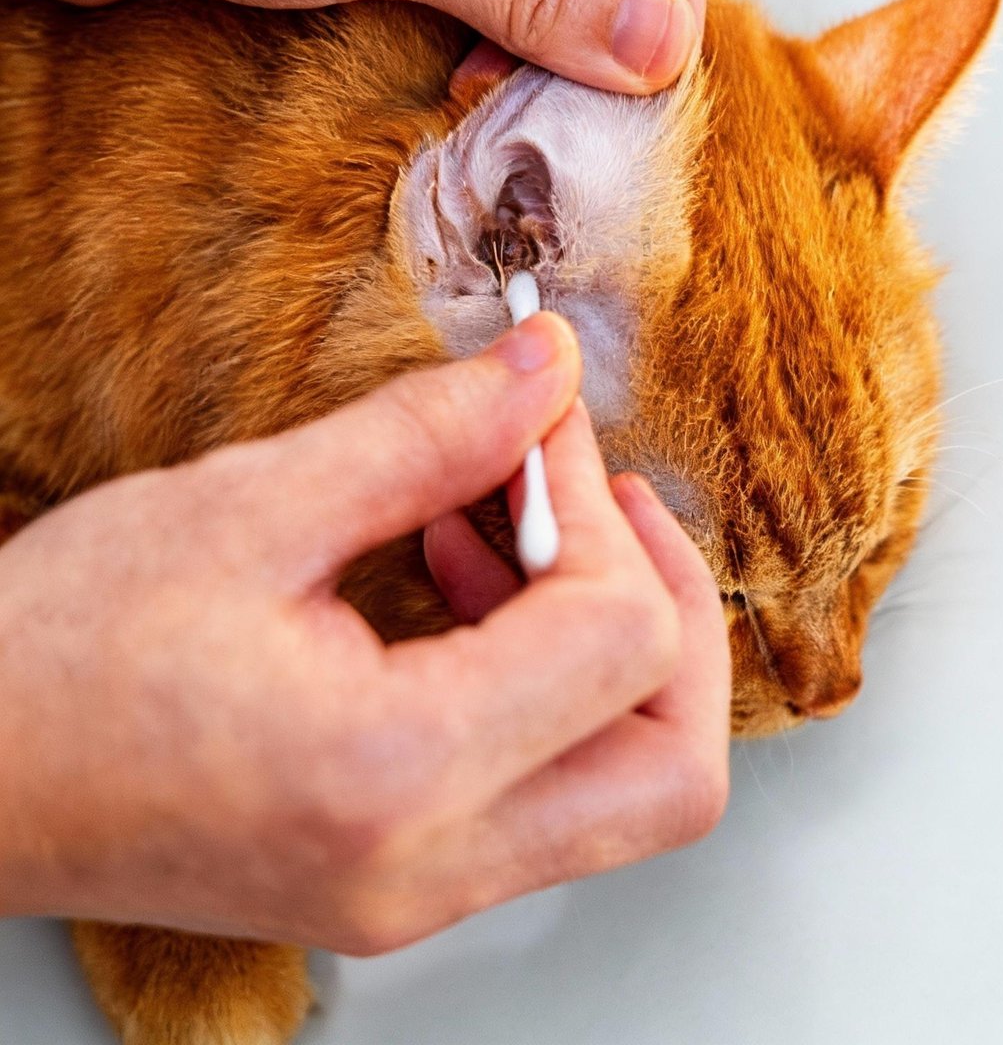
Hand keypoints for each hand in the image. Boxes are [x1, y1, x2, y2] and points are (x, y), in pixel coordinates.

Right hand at [0, 314, 729, 954]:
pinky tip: (463, 591)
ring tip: (503, 535)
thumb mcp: (246, 511)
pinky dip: (551, 687)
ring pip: (629, 790)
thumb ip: (426, 437)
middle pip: (676, 769)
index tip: (538, 432)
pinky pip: (551, 794)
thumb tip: (546, 369)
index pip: (621, 642)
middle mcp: (430, 869)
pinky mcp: (405, 885)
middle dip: (671, 614)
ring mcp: (423, 896)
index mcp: (394, 775)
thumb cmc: (54, 661)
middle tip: (601, 508)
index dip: (599, 509)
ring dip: (611, 647)